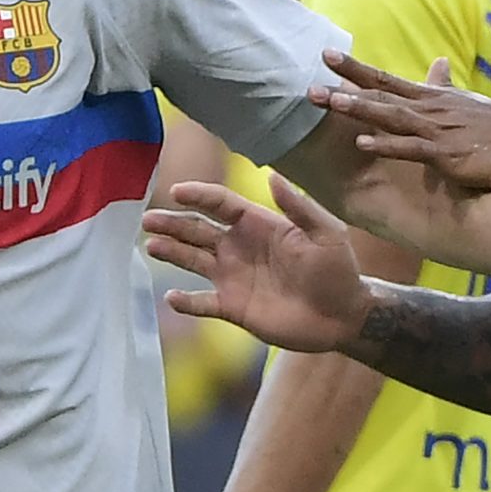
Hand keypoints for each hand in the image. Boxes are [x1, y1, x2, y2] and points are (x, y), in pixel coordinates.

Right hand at [145, 173, 371, 353]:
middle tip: (147, 219)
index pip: (221, 204)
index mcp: (259, 224)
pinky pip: (203, 303)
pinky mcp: (234, 307)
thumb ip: (299, 207)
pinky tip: (171, 297)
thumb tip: (273, 175)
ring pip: (193, 260)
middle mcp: (240, 247)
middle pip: (198, 230)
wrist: (343, 316)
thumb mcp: (325, 233)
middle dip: (172, 223)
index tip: (177, 191)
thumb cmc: (338, 270)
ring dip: (171, 252)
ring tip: (151, 245)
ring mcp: (234, 277)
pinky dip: (185, 302)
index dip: (199, 196)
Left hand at [312, 52, 490, 195]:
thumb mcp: (466, 102)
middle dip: (344, 87)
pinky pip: (410, 149)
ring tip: (328, 103)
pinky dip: (386, 144)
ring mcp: (437, 131)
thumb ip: (444, 86)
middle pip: (380, 94)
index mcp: (432, 99)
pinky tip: (363, 143)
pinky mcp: (447, 154)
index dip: (355, 68)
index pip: (386, 79)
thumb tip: (436, 62)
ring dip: (358, 109)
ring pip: (390, 116)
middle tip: (309, 82)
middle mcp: (430, 110)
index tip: (327, 55)